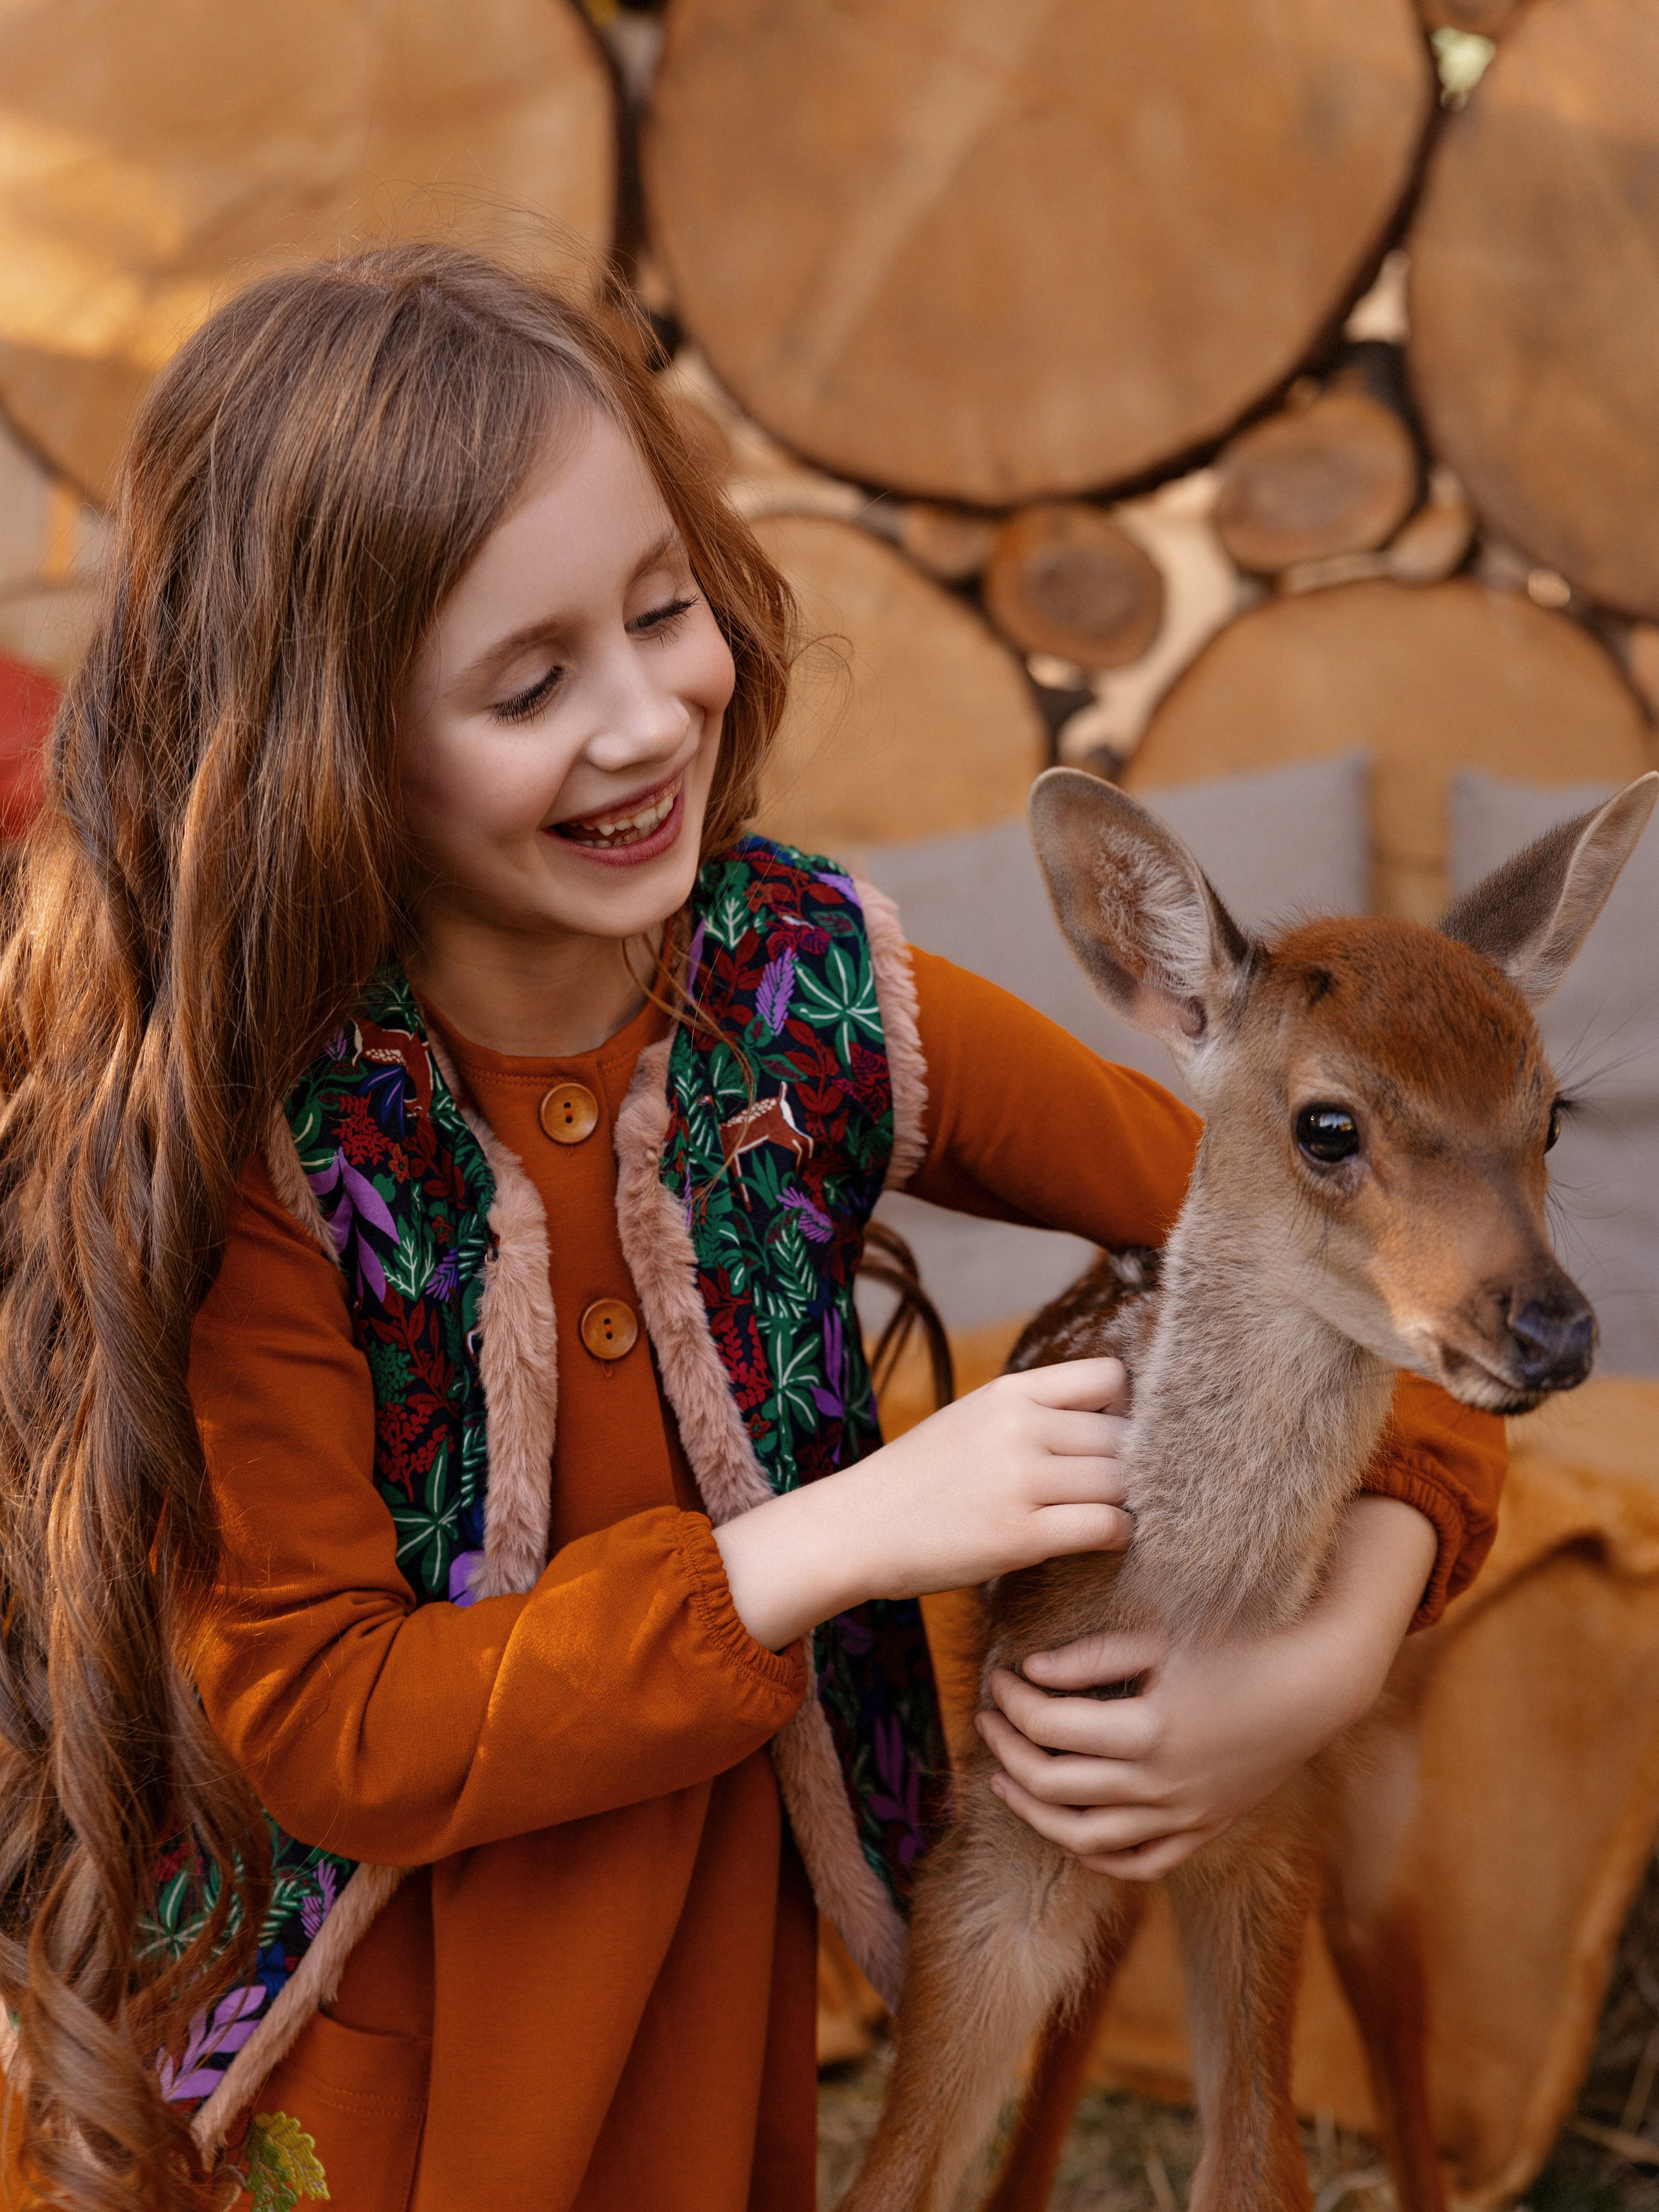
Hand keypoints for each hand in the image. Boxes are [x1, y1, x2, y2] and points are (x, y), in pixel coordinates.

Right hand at [714, 1358, 1132, 1651]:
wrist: (855, 1528)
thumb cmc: (917, 1478)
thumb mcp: (970, 1419)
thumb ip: (1031, 1413)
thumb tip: (1108, 1420)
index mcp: (1008, 1392)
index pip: (1109, 1377)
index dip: (1122, 1409)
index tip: (1108, 1437)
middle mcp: (1019, 1427)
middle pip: (1122, 1436)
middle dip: (1126, 1464)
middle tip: (1111, 1488)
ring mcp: (1022, 1481)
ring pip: (1120, 1482)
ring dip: (1121, 1502)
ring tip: (1101, 1514)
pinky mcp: (1022, 1536)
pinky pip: (1106, 1526)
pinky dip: (1115, 1535)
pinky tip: (1097, 1540)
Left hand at [975, 1494, 1436, 1879]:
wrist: (1313, 1688)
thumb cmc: (1236, 1647)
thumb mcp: (1160, 1639)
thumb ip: (1091, 1658)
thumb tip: (1030, 1672)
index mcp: (1146, 1731)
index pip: (1047, 1727)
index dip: (1010, 1701)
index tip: (997, 1676)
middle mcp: (1159, 1786)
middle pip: (1052, 1785)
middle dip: (1007, 1748)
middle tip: (986, 1717)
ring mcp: (1181, 1817)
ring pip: (1082, 1837)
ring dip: (1032, 1809)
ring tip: (1003, 1777)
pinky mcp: (1200, 1831)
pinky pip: (1136, 1863)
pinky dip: (1094, 1853)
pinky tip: (1066, 1829)